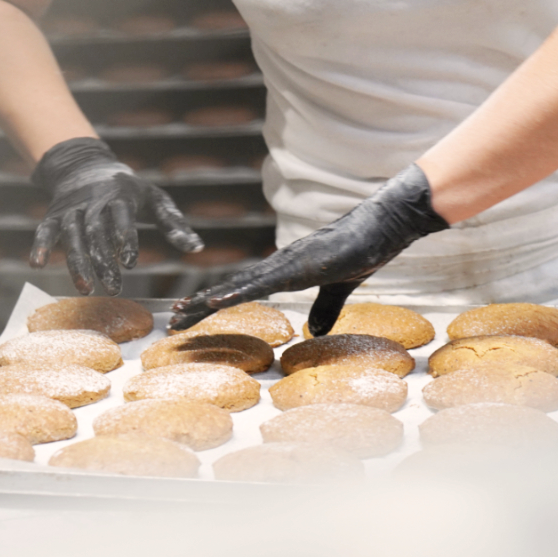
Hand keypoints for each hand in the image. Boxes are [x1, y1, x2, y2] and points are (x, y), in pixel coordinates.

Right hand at [30, 137, 203, 293]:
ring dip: (76, 262)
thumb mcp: (154, 199)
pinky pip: (45, 231)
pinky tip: (37, 265)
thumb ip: (174, 224)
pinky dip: (40, 245)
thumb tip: (198, 248)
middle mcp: (93, 202)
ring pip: (73, 236)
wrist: (85, 165)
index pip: (122, 218)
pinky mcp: (55, 216)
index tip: (130, 263)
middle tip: (114, 288)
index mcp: (119, 196)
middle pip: (97, 233)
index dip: (125, 239)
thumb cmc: (128, 189)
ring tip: (85, 288)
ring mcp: (71, 209)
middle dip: (104, 261)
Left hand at [169, 164, 447, 335]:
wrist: (385, 225)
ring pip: (242, 285)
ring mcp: (289, 262)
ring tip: (185, 313)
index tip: (189, 318)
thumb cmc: (363, 251)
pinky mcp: (303, 264)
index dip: (214, 303)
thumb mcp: (340, 288)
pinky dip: (240, 292)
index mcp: (284, 271)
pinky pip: (266, 283)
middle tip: (172, 323)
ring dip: (212, 300)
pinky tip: (219, 300)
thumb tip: (315, 330)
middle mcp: (279, 265)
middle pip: (233, 288)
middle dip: (200, 306)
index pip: (242, 290)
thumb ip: (326, 308)